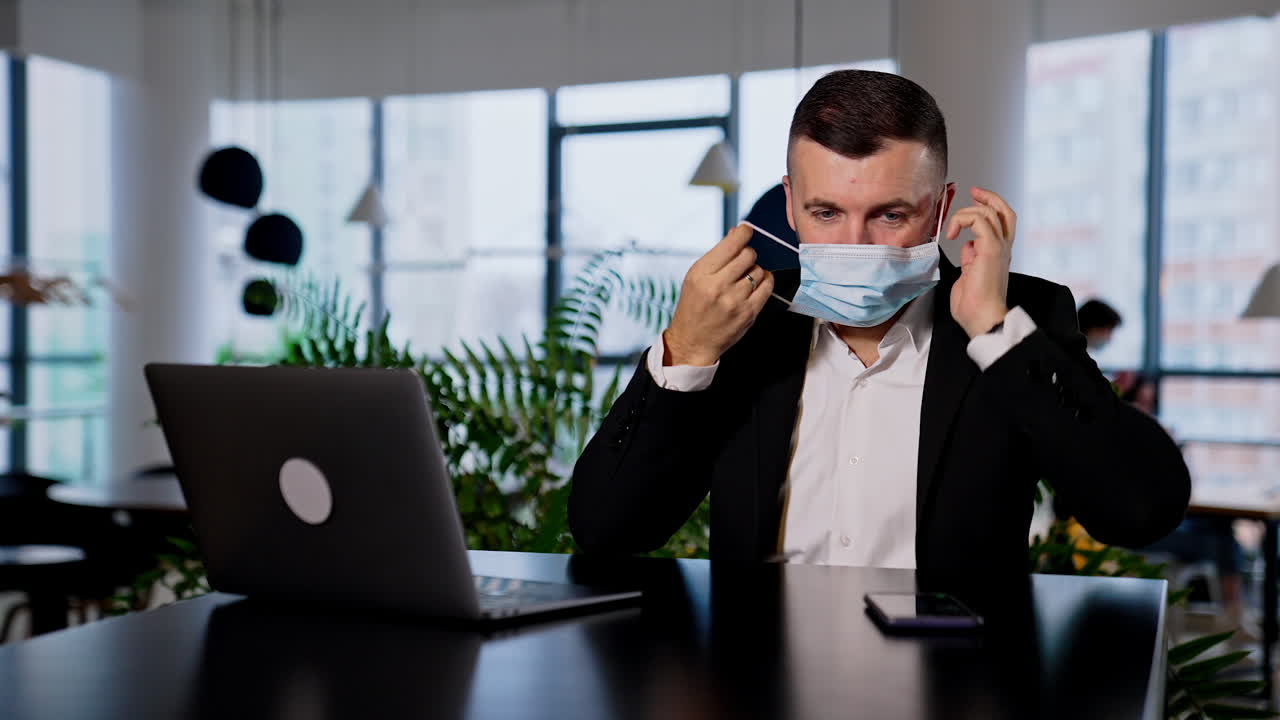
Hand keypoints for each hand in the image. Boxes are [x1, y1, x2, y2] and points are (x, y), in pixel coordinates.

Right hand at [664, 224, 774, 365]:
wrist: (693, 341)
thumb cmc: (694, 306)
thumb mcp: (695, 277)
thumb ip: (717, 255)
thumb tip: (738, 231)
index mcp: (701, 273)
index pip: (732, 243)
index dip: (743, 232)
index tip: (746, 230)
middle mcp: (717, 286)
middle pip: (748, 254)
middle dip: (747, 254)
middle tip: (740, 262)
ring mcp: (734, 301)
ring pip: (758, 270)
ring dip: (754, 271)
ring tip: (742, 280)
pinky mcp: (748, 313)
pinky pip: (767, 286)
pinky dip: (765, 281)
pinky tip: (756, 284)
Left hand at [946, 187, 1015, 338]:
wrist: (982, 319)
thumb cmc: (973, 306)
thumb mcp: (967, 276)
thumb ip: (969, 259)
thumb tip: (967, 246)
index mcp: (998, 254)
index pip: (1000, 222)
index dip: (989, 207)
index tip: (974, 200)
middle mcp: (1003, 249)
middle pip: (1004, 211)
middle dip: (988, 197)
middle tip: (973, 192)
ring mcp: (999, 248)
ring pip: (990, 213)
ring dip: (967, 213)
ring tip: (952, 228)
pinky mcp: (991, 250)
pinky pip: (981, 221)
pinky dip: (965, 220)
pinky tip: (953, 233)